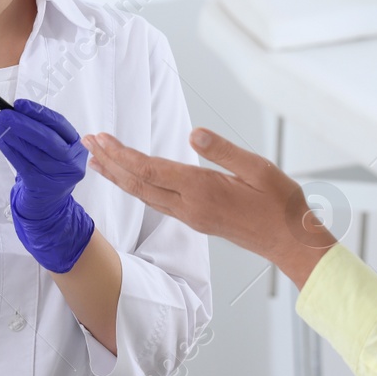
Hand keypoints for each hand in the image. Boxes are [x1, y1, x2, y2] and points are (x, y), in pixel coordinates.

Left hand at [0, 99, 93, 272]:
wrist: (49, 207)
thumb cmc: (48, 172)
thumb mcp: (53, 151)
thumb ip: (41, 132)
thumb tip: (16, 111)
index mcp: (77, 148)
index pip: (59, 124)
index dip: (38, 113)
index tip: (20, 103)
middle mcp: (72, 162)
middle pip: (46, 138)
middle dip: (23, 123)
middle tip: (4, 113)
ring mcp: (58, 176)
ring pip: (32, 150)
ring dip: (11, 134)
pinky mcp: (42, 186)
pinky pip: (22, 164)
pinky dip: (9, 149)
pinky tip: (0, 139)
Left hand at [81, 127, 336, 286]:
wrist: (290, 242)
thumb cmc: (280, 205)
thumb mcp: (258, 169)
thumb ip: (223, 151)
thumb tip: (193, 133)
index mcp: (203, 190)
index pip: (151, 170)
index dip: (122, 154)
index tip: (100, 139)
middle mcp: (190, 206)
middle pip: (139, 183)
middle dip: (110, 162)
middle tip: (87, 143)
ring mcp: (191, 216)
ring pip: (145, 195)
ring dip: (119, 176)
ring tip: (98, 160)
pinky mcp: (196, 220)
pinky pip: (157, 202)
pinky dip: (137, 187)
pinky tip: (131, 179)